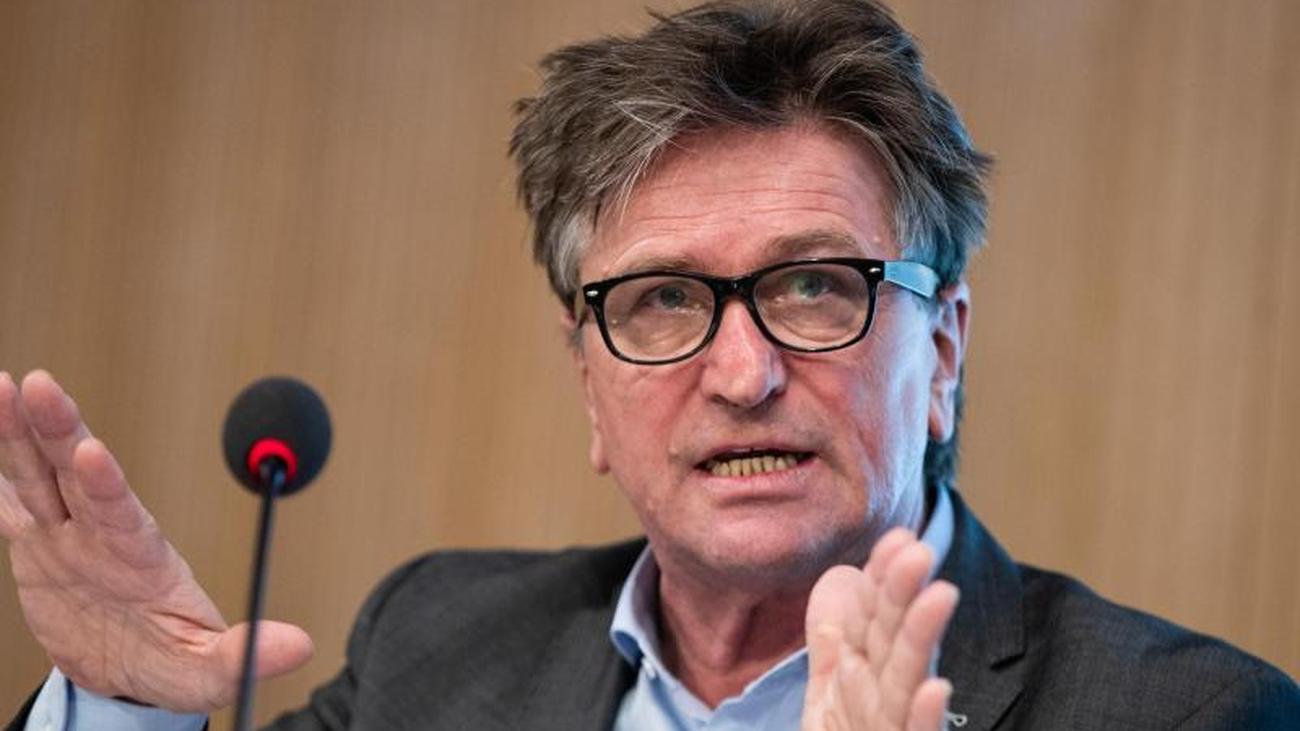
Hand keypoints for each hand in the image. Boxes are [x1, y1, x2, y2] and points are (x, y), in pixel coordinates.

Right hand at [0, 370, 312, 711]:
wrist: (130, 673)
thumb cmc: (177, 664)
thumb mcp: (210, 671)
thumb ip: (245, 654)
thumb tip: (300, 646)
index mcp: (144, 560)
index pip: (123, 514)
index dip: (106, 485)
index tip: (92, 451)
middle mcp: (105, 536)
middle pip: (77, 474)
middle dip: (59, 430)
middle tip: (41, 384)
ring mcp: (70, 537)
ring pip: (40, 476)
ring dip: (20, 433)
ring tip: (6, 387)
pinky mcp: (40, 548)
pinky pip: (12, 507)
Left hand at [801, 528, 958, 730]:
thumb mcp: (831, 695)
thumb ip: (834, 645)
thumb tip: (841, 584)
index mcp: (865, 676)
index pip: (873, 617)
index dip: (883, 579)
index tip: (896, 538)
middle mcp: (884, 698)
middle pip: (893, 638)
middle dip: (904, 594)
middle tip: (918, 549)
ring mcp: (894, 729)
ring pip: (906, 679)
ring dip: (923, 638)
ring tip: (939, 594)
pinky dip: (924, 714)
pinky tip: (935, 686)